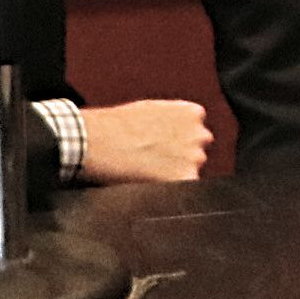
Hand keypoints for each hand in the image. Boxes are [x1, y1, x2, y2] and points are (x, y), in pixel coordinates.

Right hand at [75, 99, 210, 182]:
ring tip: (146, 169)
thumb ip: (172, 120)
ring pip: (190, 170)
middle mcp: (199, 134)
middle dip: (181, 156)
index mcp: (192, 113)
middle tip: (153, 159)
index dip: (178, 139)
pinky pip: (183, 189)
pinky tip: (149, 180)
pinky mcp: (186, 179)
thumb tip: (175, 132)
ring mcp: (195, 158)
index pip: (196, 130)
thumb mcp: (151, 109)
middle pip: (197, 151)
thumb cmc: (117, 125)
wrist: (100, 141)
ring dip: (175, 172)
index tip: (162, 145)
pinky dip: (169, 188)